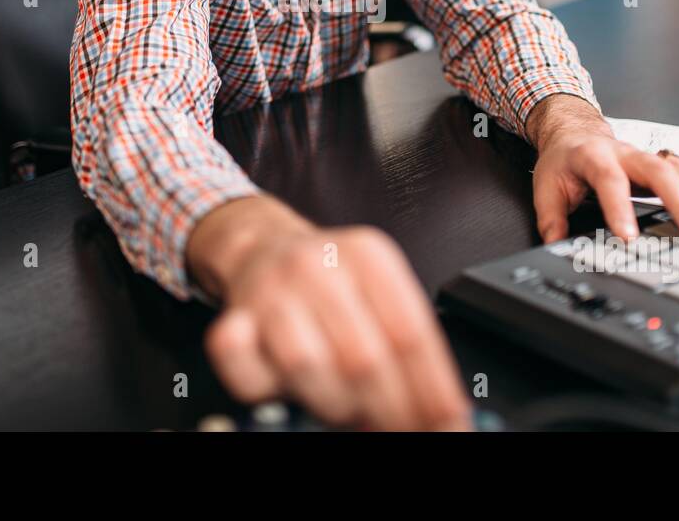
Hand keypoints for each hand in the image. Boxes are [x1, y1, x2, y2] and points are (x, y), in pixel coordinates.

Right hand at [186, 195, 472, 430]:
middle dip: (388, 408)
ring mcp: (270, 289)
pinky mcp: (232, 318)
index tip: (446, 424)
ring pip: (307, 364)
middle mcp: (317, 265)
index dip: (430, 390)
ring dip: (334, 403)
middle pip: (363, 356)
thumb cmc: (329, 282)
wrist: (262, 248)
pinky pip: (244, 363)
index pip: (410, 334)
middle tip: (400, 429)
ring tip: (349, 411)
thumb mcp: (377, 290)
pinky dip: (262, 382)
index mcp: (367, 254)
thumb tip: (442, 407)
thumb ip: (404, 338)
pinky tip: (282, 388)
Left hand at [527, 95, 678, 243]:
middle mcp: (625, 153)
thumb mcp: (547, 188)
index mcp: (593, 157)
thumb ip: (551, 219)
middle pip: (659, 170)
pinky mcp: (662, 161)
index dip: (619, 208)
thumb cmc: (563, 163)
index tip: (629, 238)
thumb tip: (557, 249)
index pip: (609, 179)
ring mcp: (647, 155)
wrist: (575, 134)